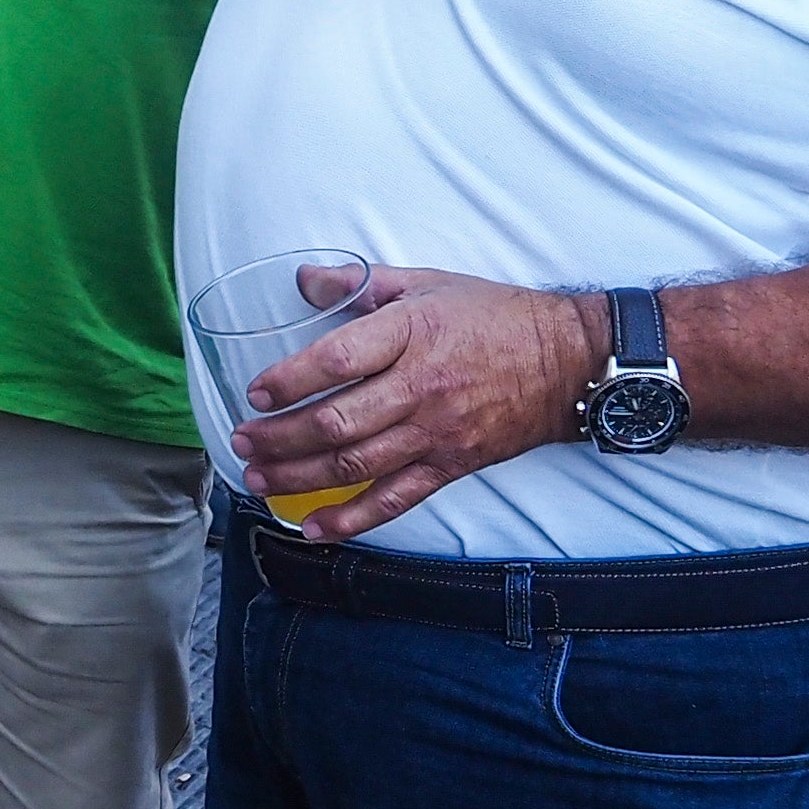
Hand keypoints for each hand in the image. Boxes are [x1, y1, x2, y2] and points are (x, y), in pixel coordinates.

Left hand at [233, 272, 605, 539]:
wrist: (567, 361)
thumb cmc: (494, 317)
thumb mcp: (428, 283)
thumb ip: (362, 284)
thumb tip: (304, 281)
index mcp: (411, 334)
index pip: (337, 361)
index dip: (290, 380)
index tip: (256, 394)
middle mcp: (420, 387)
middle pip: (337, 422)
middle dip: (280, 438)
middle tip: (242, 441)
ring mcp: (435, 432)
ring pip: (356, 464)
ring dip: (299, 477)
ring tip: (257, 479)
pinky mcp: (451, 465)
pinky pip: (394, 498)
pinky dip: (351, 519)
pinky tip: (314, 527)